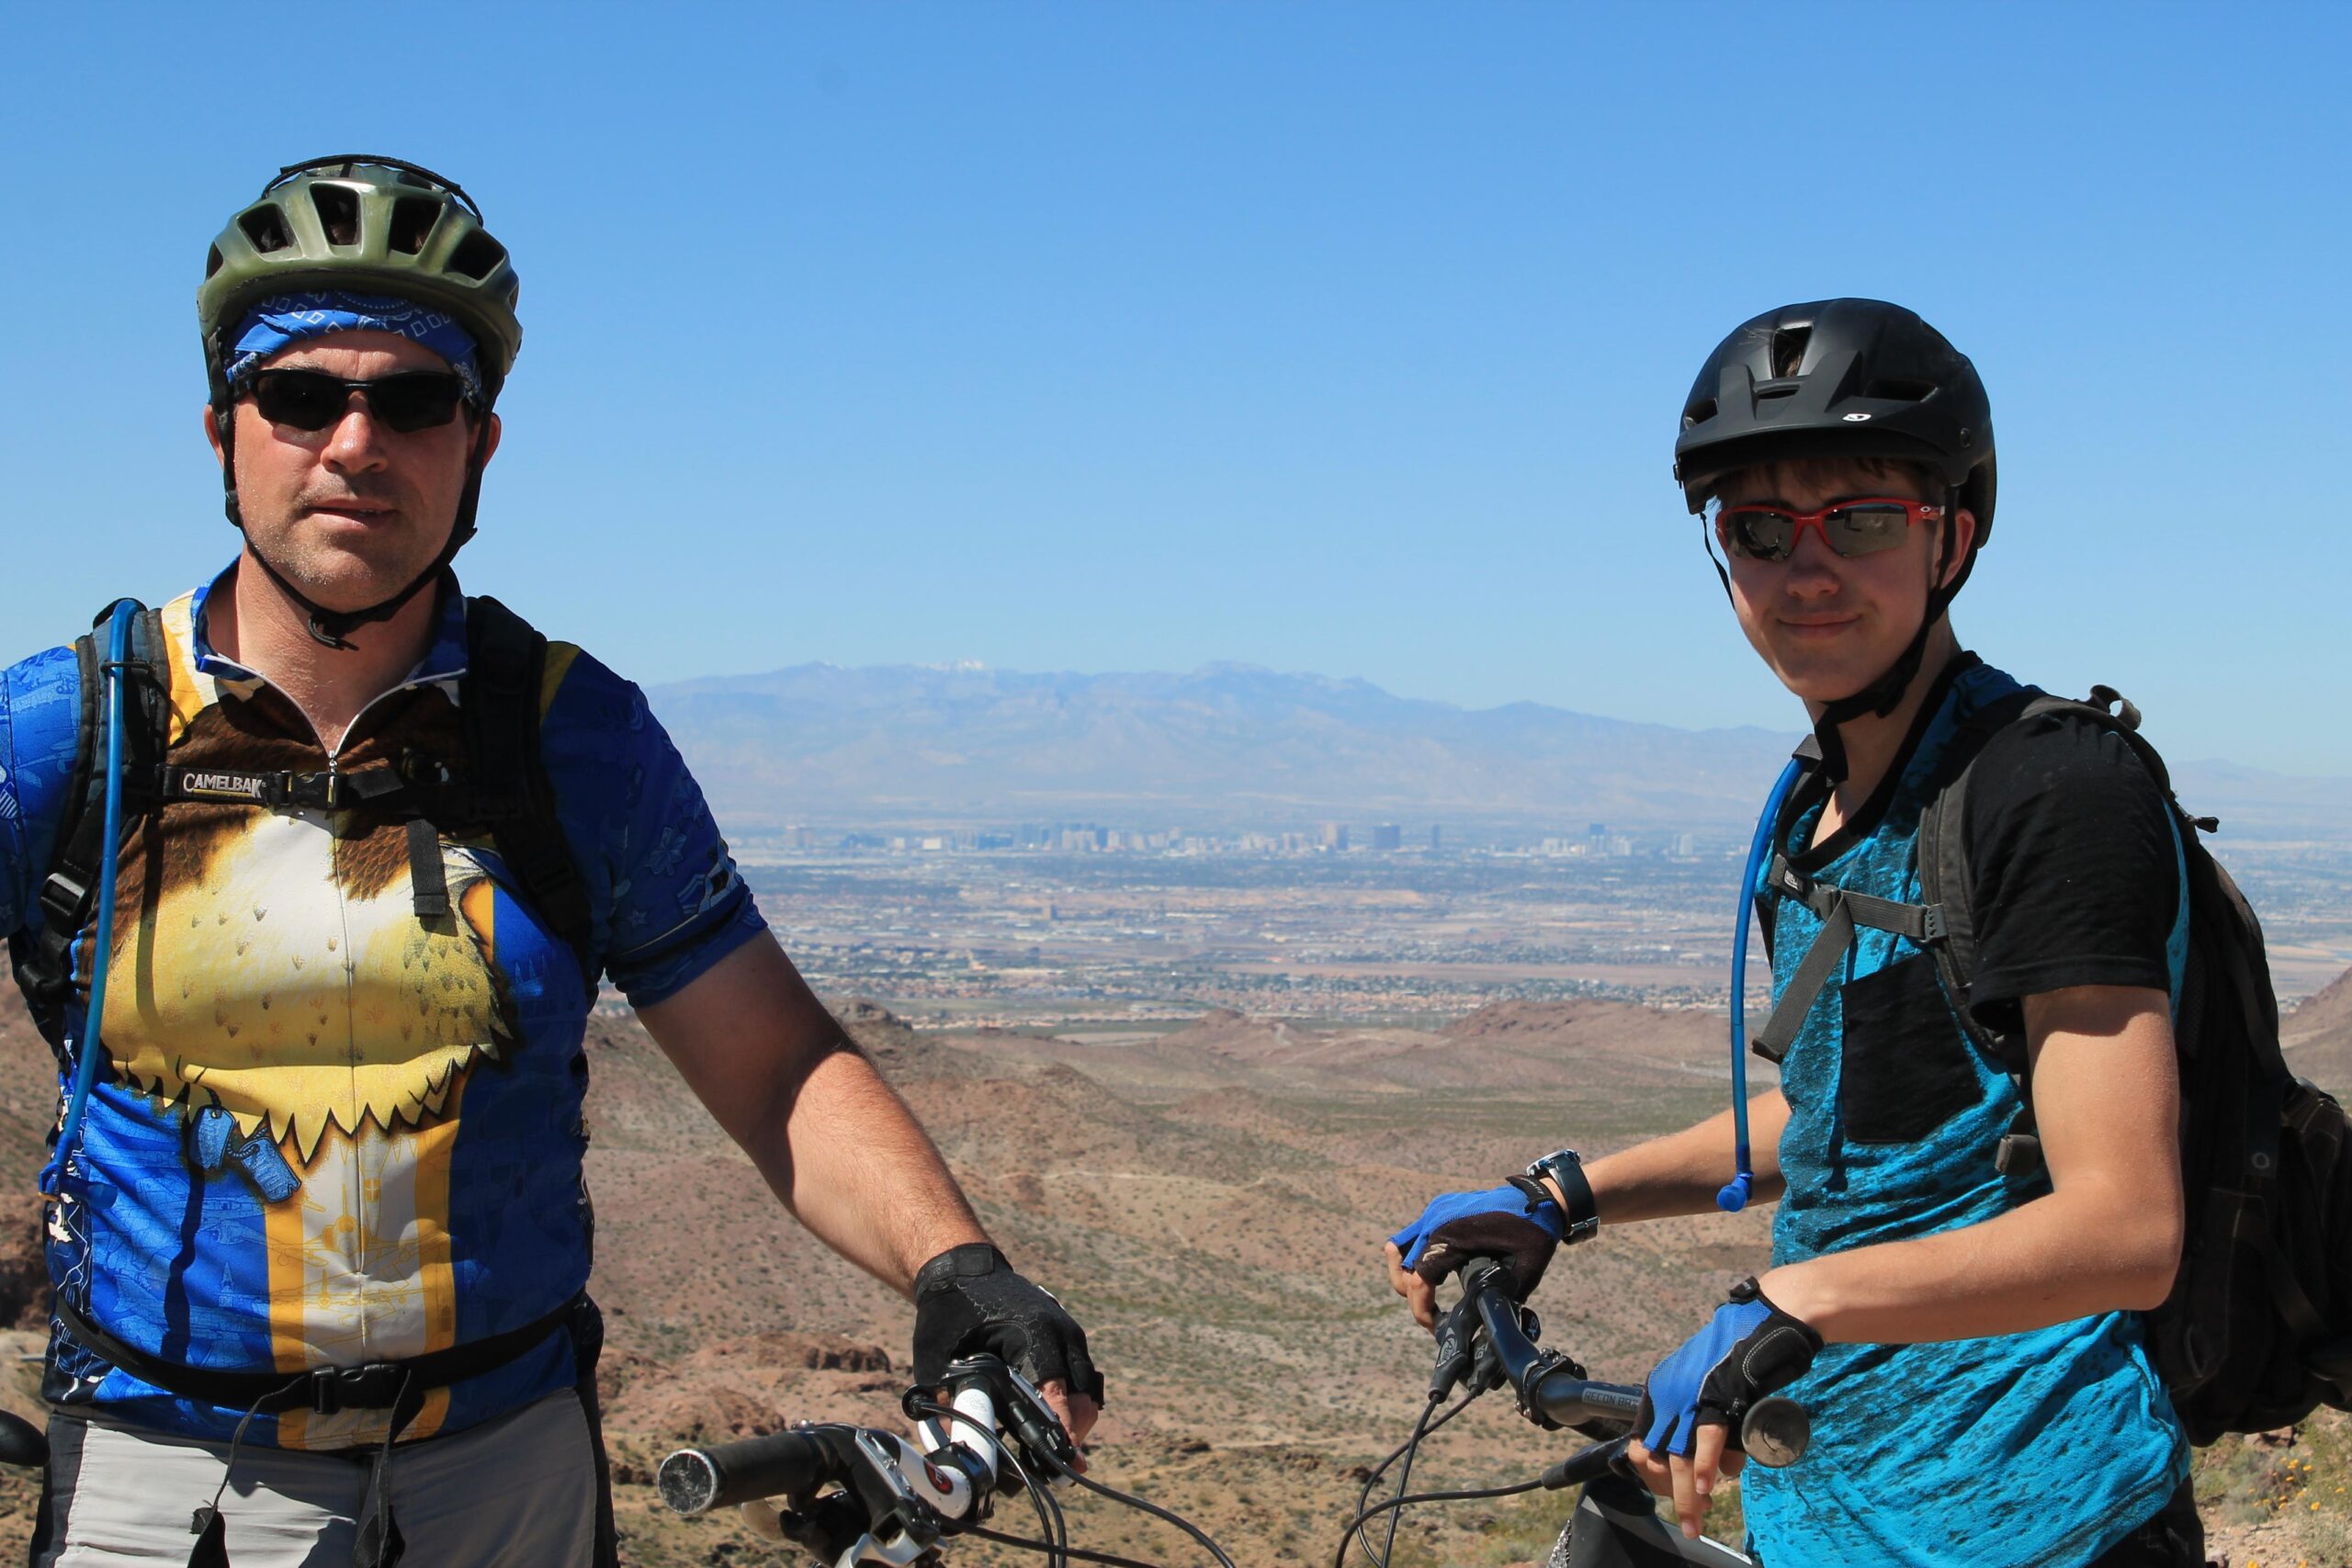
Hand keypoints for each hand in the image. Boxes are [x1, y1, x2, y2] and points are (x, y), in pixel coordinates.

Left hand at [911, 1244, 1101, 1447]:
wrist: (963, 1269)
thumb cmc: (950, 1311)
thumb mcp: (939, 1355)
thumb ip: (949, 1399)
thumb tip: (954, 1447)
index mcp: (1036, 1336)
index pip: (1057, 1396)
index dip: (1059, 1435)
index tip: (1059, 1464)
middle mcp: (1061, 1334)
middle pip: (1083, 1400)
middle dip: (1068, 1435)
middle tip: (1044, 1464)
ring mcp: (1068, 1334)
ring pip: (1086, 1392)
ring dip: (1070, 1422)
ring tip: (1043, 1447)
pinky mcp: (1065, 1338)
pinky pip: (1079, 1379)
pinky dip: (1068, 1404)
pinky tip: (1043, 1420)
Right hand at [1384, 1178, 1566, 1329]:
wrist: (1540, 1197)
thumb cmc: (1534, 1232)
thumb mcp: (1523, 1271)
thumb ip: (1501, 1298)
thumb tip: (1487, 1324)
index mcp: (1451, 1236)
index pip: (1418, 1279)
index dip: (1421, 1307)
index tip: (1434, 1326)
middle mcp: (1435, 1220)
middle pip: (1405, 1266)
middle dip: (1415, 1296)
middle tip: (1433, 1318)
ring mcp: (1435, 1211)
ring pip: (1403, 1249)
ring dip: (1409, 1275)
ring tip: (1428, 1297)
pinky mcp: (1440, 1209)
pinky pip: (1416, 1236)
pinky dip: (1417, 1258)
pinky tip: (1434, 1275)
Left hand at [1625, 1277, 1819, 1538]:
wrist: (1765, 1320)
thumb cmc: (1743, 1355)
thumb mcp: (1711, 1390)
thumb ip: (1709, 1425)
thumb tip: (1720, 1467)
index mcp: (1661, 1391)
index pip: (1644, 1445)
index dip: (1656, 1476)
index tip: (1674, 1494)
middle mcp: (1668, 1393)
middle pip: (1659, 1457)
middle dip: (1672, 1494)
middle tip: (1690, 1521)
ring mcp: (1691, 1394)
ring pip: (1679, 1457)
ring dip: (1687, 1495)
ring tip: (1695, 1520)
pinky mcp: (1718, 1396)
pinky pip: (1706, 1439)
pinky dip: (1704, 1466)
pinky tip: (1706, 1487)